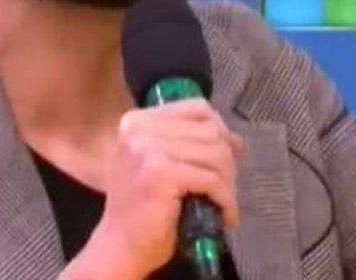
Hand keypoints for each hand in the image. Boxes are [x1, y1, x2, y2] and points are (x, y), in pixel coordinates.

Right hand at [62, 99, 242, 278]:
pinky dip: (225, 199)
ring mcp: (147, 150)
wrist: (120, 246)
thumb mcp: (164, 162)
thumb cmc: (143, 206)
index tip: (230, 154)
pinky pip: (211, 180)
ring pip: (215, 154)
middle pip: (210, 132)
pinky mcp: (159, 174)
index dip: (221, 131)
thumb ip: (192, 143)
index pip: (198, 109)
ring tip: (224, 202)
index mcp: (139, 121)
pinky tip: (225, 214)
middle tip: (227, 188)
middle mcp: (139, 129)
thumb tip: (236, 140)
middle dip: (227, 161)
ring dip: (228, 182)